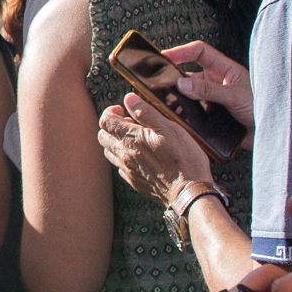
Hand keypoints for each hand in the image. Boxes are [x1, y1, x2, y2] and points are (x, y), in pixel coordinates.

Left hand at [97, 98, 211, 208]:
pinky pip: (120, 167)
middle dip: (112, 126)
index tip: (124, 110)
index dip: (111, 112)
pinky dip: (124, 158)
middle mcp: (124, 155)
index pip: (105, 121)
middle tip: (131, 123)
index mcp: (130, 139)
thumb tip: (129, 99)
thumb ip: (146, 113)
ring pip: (109, 152)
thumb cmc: (183, 159)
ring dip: (117, 142)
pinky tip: (140, 156)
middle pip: (102, 136)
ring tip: (136, 139)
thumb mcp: (169, 129)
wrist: (188, 192)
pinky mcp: (134, 182)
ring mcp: (128, 170)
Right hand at [161, 41, 254, 132]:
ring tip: (167, 103)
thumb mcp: (235, 96)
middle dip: (175, 78)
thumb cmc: (262, 110)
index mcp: (225, 69)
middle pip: (189, 73)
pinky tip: (178, 117)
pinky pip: (192, 111)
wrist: (270, 135)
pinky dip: (183, 113)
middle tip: (160, 83)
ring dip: (178, 98)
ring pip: (189, 94)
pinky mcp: (211, 115)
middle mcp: (217, 82)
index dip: (182, 51)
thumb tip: (182, 83)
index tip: (165, 56)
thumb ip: (209, 90)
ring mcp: (213, 98)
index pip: (200, 52)